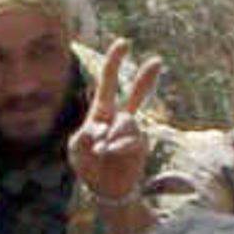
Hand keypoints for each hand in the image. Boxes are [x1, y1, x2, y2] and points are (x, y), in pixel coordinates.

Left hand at [65, 40, 166, 203]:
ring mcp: (133, 132)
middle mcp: (120, 118)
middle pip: (137, 94)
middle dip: (147, 78)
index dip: (115, 62)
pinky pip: (131, 139)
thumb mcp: (76, 150)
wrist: (105, 190)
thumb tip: (100, 130)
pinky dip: (118, 146)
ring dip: (112, 135)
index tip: (124, 43)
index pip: (108, 83)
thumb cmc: (88, 166)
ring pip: (127, 122)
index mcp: (101, 112)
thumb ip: (82, 137)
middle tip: (158, 60)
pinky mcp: (140, 146)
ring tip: (102, 150)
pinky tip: (110, 153)